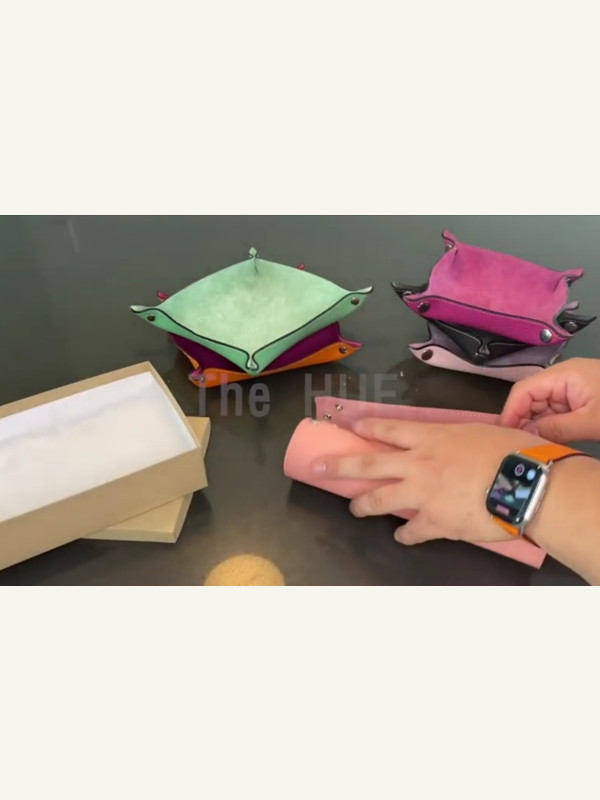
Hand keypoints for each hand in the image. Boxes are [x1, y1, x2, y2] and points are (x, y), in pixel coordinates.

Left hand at [311, 419, 543, 545]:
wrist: (525, 485)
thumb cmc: (511, 451)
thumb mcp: (481, 432)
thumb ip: (459, 439)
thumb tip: (458, 445)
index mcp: (431, 437)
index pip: (388, 430)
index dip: (366, 427)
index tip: (349, 427)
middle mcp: (419, 464)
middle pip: (368, 464)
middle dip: (339, 465)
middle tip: (318, 467)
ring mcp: (422, 494)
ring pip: (379, 500)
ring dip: (363, 505)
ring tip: (355, 509)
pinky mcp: (434, 522)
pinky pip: (412, 531)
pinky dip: (406, 535)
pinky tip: (403, 537)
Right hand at [500, 357, 599, 442]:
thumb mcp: (591, 422)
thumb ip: (557, 428)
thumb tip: (525, 436)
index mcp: (562, 375)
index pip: (523, 390)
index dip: (510, 412)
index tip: (502, 435)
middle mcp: (561, 377)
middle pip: (529, 398)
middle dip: (522, 420)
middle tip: (517, 445)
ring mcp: (569, 387)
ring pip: (541, 406)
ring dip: (535, 425)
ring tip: (530, 446)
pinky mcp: (577, 398)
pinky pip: (554, 411)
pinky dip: (548, 425)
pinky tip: (546, 440)